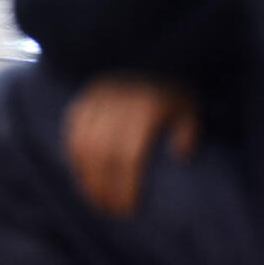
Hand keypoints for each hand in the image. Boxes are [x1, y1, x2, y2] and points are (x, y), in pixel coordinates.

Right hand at [63, 75, 200, 217]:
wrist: (156, 54)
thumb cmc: (174, 90)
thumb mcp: (190, 108)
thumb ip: (188, 132)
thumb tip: (180, 155)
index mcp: (146, 105)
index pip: (129, 155)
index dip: (126, 185)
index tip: (128, 208)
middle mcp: (119, 100)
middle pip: (103, 153)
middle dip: (104, 187)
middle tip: (108, 210)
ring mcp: (99, 95)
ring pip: (84, 143)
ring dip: (86, 176)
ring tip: (94, 199)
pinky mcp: (86, 94)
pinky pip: (74, 129)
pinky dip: (75, 155)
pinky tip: (82, 175)